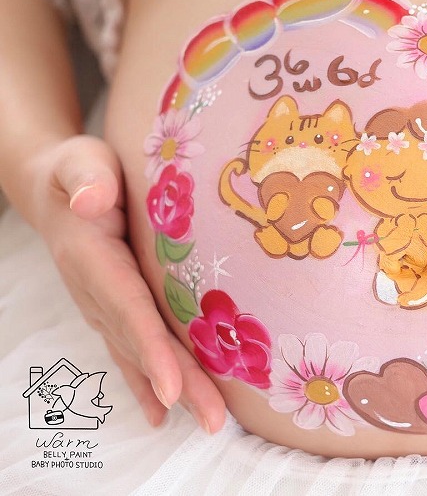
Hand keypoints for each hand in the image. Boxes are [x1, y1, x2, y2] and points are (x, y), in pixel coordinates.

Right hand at [30, 135, 225, 431]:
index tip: (173, 387)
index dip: (151, 349)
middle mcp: (97, 294)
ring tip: (208, 422)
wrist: (55, 189)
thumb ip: (86, 178)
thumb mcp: (81, 162)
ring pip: (142, 355)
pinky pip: (132, 351)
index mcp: (93, 261)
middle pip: (142, 345)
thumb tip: (89, 199)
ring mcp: (104, 307)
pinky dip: (147, 382)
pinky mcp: (114, 310)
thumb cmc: (78, 171)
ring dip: (176, 390)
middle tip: (212, 421)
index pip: (128, 310)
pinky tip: (162, 412)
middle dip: (178, 385)